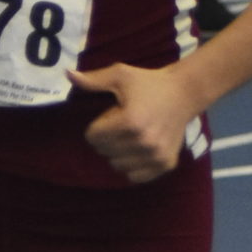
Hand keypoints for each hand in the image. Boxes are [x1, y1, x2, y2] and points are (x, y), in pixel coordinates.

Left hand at [71, 61, 196, 183]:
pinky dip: (132, 166)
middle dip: (106, 139)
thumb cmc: (149, 83)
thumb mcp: (120, 76)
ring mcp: (156, 156)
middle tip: (120, 126)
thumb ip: (93, 80)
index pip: (94, 137)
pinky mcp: (166, 164)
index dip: (97, 126)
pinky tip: (138, 150)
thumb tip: (67, 74)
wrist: (184, 93)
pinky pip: (135, 176)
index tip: (109, 116)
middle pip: (104, 152)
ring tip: (129, 138)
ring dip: (118, 153)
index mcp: (130, 121)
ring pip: (117, 166)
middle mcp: (143, 142)